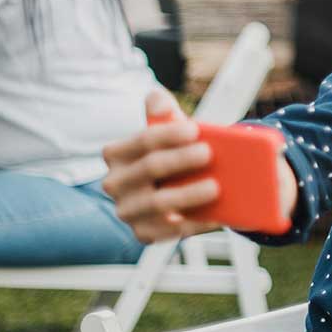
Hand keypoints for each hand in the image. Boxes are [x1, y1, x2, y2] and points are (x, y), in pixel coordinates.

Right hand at [102, 89, 224, 242]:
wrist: (178, 192)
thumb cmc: (173, 156)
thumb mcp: (169, 134)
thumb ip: (163, 114)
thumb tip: (156, 97)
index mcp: (117, 154)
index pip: (143, 140)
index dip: (168, 133)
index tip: (195, 129)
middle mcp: (114, 183)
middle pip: (150, 167)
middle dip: (180, 159)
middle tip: (209, 153)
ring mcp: (127, 211)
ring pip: (158, 203)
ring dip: (188, 194)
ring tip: (216, 186)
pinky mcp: (144, 234)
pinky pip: (170, 231)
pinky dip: (196, 223)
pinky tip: (217, 216)